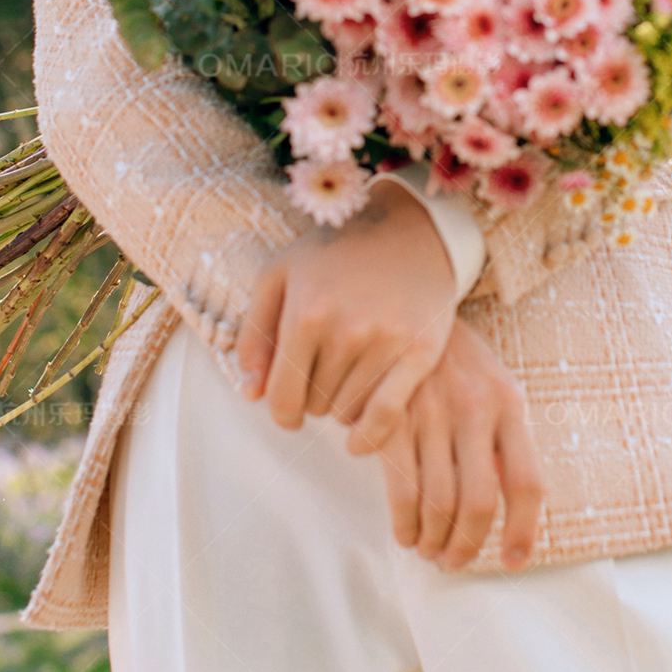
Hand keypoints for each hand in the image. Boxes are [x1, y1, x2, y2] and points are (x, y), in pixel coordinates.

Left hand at [237, 181, 456, 448]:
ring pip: (348, 412)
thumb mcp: (280, 275)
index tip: (289, 411)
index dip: (282, 412)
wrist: (409, 229)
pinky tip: (359, 442)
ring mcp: (386, 342)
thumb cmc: (335, 253)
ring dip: (342, 407)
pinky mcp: (421, 351)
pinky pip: (387, 414)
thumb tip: (250, 393)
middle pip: (316, 405)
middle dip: (315, 398)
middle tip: (326, 374)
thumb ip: (255, 333)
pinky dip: (369, 437)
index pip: (283, 395)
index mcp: (306, 313)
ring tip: (348, 379)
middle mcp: (345, 330)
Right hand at [370, 318, 544, 571]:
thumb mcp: (496, 387)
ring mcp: (431, 410)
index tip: (514, 560)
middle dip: (467, 546)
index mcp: (509, 402)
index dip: (523, 531)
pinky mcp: (390, 416)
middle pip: (478, 502)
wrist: (410, 306)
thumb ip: (506, 440)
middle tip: (455, 561)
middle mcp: (474, 407)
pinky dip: (404, 524)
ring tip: (430, 550)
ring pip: (437, 503)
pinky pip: (400, 489)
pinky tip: (405, 532)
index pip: (527, 482)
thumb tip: (512, 510)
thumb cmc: (459, 361)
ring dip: (433, 541)